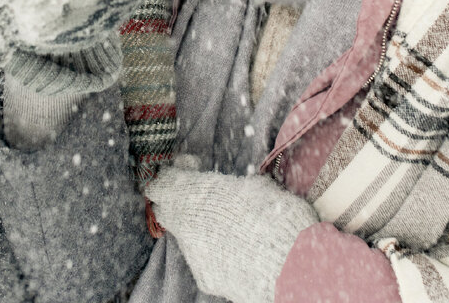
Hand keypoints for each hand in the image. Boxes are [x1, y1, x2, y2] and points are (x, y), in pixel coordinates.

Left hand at [147, 162, 317, 302]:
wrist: (288, 263)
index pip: (161, 184)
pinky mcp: (205, 278)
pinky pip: (204, 260)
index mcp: (190, 195)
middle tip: (202, 197)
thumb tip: (236, 188)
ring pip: (187, 237)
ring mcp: (193, 255)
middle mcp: (183, 225)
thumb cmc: (275, 215)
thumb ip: (233, 186)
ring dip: (200, 229)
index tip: (189, 169)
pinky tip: (237, 252)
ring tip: (230, 229)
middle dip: (179, 202)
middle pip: (166, 211)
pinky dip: (215, 253)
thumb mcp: (255, 185)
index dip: (174, 175)